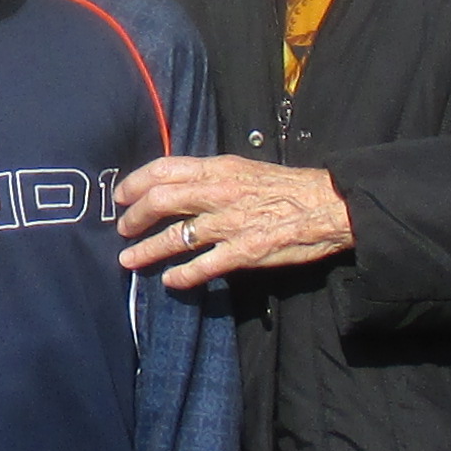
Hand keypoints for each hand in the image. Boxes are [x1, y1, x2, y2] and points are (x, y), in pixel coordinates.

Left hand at [114, 155, 353, 287]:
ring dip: (147, 250)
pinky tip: (171, 281)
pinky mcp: (245, 252)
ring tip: (130, 260)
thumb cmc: (287, 186)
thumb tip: (179, 184)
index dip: (136, 182)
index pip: (164, 168)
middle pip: (161, 201)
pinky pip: (204, 266)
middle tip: (123, 229)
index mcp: (219, 169)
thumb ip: (212, 176)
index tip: (121, 195)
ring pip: (176, 237)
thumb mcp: (245, 168)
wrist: (329, 205)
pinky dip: (182, 276)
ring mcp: (230, 224)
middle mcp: (219, 193)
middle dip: (135, 217)